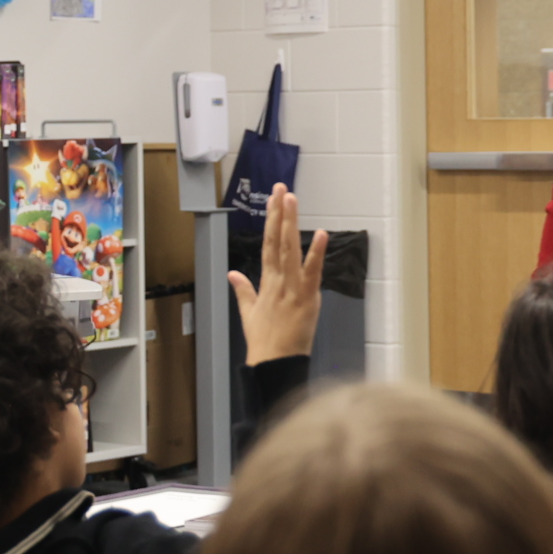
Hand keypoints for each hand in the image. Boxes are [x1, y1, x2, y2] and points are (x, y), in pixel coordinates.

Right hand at [228, 184, 325, 363]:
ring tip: (292, 200)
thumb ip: (243, 290)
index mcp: (267, 282)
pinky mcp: (307, 298)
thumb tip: (232, 274)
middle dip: (280, 213)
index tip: (274, 199)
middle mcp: (278, 280)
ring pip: (290, 250)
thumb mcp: (249, 313)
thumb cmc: (264, 341)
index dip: (271, 220)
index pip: (268, 243)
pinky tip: (320, 234)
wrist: (273, 364)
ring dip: (291, 224)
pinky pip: (312, 272)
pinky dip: (316, 253)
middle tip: (282, 189)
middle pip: (277, 240)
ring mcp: (292, 288)